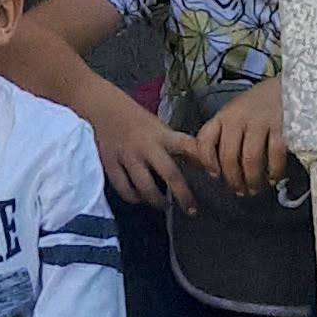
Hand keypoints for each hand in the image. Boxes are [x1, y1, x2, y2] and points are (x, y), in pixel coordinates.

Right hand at [87, 94, 206, 208]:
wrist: (102, 107)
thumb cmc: (138, 120)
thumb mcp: (160, 128)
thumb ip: (178, 146)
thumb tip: (205, 165)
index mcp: (162, 135)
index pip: (187, 145)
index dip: (203, 160)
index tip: (214, 175)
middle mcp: (146, 146)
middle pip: (169, 174)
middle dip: (182, 195)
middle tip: (191, 210)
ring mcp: (127, 156)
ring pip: (145, 186)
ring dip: (157, 200)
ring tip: (163, 205)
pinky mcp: (110, 163)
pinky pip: (123, 188)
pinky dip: (133, 197)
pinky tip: (139, 198)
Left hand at [195, 78, 288, 192]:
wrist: (286, 88)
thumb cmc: (256, 106)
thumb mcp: (233, 114)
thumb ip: (222, 134)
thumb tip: (206, 160)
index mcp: (223, 116)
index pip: (206, 139)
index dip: (207, 160)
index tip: (214, 175)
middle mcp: (238, 118)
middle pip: (229, 156)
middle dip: (233, 179)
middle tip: (240, 191)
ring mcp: (260, 122)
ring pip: (251, 159)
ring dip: (253, 179)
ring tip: (255, 189)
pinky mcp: (281, 127)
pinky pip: (275, 155)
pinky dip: (274, 171)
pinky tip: (273, 178)